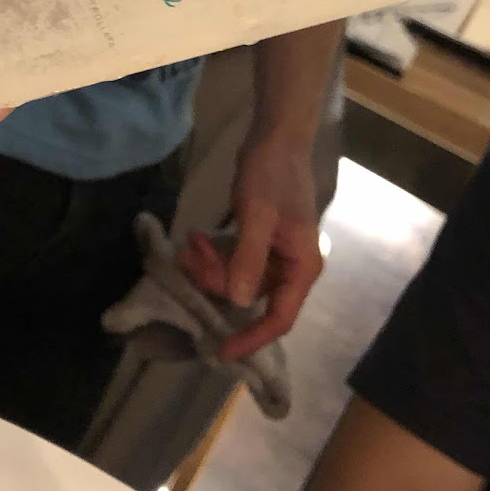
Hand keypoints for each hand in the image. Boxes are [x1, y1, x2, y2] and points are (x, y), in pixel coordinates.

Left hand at [179, 135, 324, 360]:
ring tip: (189, 244)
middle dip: (216, 282)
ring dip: (211, 267)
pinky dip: (215, 254)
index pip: (279, 318)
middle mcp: (293, 267)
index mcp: (302, 267)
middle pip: (250, 296)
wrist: (275, 138)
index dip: (250, 338)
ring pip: (238, 279)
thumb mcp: (256, 215)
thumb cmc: (271, 174)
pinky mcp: (262, 242)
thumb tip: (238, 302)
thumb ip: (248, 258)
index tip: (220, 352)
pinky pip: (236, 261)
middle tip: (187, 257)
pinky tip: (196, 237)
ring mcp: (277, 255)